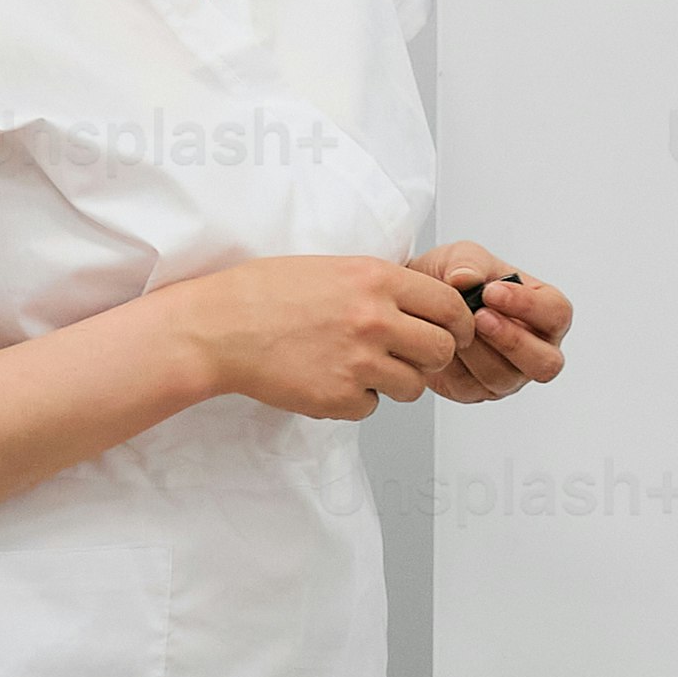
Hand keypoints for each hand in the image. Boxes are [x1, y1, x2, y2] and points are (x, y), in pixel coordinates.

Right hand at [164, 252, 478, 421]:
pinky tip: (328, 379)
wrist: (220, 328)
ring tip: (362, 368)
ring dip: (396, 382)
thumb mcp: (334, 267)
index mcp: (377, 280)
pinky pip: (372, 408)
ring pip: (413, 386)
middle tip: (412, 357)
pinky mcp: (339, 398)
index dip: (457, 323)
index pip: (450, 306)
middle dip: (432, 357)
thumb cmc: (266, 293)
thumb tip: (423, 304)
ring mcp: (359, 362)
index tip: (452, 332)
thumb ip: (381, 285)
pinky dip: (356, 400)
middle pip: (442, 350)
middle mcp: (375, 319)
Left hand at [422, 244, 571, 405]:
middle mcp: (534, 348)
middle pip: (546, 362)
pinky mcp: (475, 390)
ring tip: (456, 326)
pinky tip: (444, 341)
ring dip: (477, 351)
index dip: (529, 306)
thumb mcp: (462, 256)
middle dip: (511, 340)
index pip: (557, 314)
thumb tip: (465, 278)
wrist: (418, 301)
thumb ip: (468, 262)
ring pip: (504, 377)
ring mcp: (508, 374)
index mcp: (544, 312)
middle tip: (479, 317)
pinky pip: (470, 387)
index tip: (492, 292)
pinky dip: (453, 364)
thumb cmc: (454, 278)